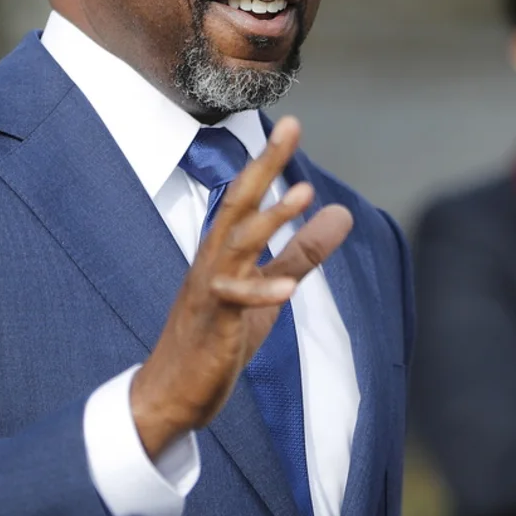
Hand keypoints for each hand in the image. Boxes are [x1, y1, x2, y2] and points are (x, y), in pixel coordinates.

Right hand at [131, 117, 353, 458]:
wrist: (172, 393)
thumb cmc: (217, 337)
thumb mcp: (269, 290)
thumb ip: (303, 253)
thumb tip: (342, 213)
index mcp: (225, 250)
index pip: (248, 196)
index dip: (269, 160)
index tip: (291, 123)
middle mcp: (212, 261)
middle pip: (238, 204)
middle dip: (264, 166)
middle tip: (289, 126)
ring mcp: (209, 291)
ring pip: (236, 245)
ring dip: (268, 219)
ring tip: (303, 192)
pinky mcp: (212, 325)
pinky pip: (235, 303)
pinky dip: (261, 293)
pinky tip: (289, 290)